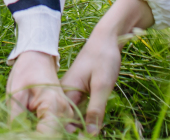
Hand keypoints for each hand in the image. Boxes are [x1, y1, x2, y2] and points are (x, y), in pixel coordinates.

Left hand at [7, 51, 70, 134]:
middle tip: (17, 131)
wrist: (38, 57)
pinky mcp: (65, 116)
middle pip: (53, 137)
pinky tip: (31, 126)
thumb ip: (16, 119)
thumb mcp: (15, 95)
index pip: (47, 136)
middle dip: (32, 136)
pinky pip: (55, 130)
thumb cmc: (25, 72)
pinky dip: (43, 131)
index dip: (31, 138)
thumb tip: (14, 137)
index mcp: (54, 105)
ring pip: (54, 135)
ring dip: (39, 133)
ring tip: (23, 127)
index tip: (17, 135)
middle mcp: (66, 112)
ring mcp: (68, 114)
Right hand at [62, 0, 152, 134]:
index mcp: (66, 91)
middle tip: (87, 138)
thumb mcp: (102, 85)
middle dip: (74, 132)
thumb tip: (90, 134)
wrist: (107, 39)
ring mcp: (72, 91)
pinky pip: (79, 109)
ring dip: (81, 126)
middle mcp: (66, 93)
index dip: (69, 133)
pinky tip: (91, 126)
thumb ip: (95, 110)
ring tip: (89, 136)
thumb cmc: (103, 58)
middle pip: (66, 120)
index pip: (63, 120)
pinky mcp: (80, 91)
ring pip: (73, 116)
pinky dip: (85, 118)